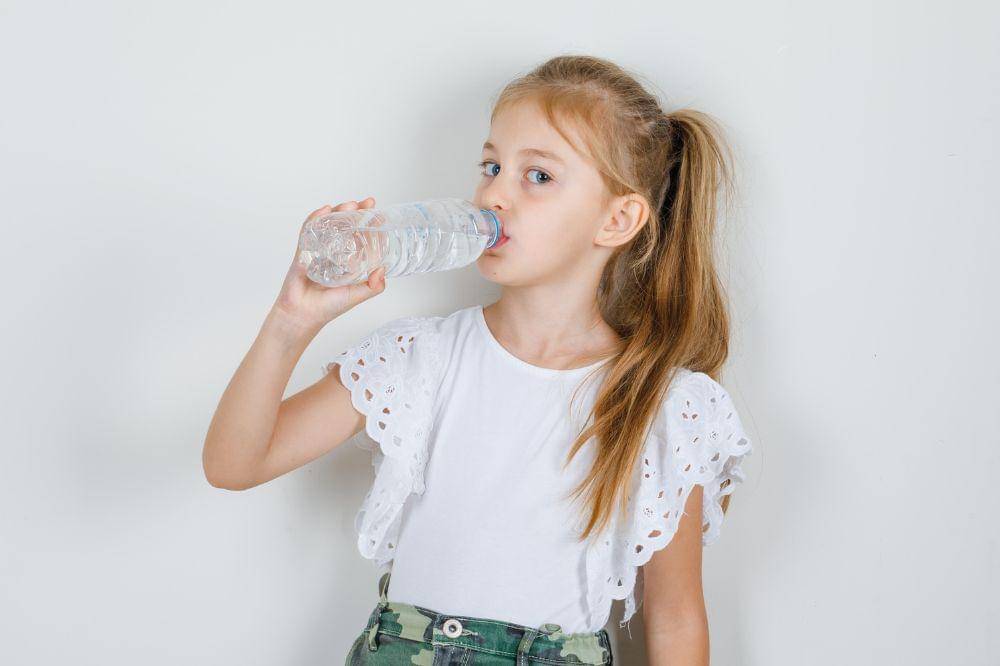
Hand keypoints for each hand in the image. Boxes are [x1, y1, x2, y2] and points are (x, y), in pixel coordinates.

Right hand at [271, 197, 386, 330]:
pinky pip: (308, 231)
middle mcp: (335, 253)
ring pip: (329, 225)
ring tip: (348, 206)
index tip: (378, 213)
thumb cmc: (328, 307)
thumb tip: (383, 270)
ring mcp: (319, 250)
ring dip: (338, 213)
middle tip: (365, 204)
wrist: (302, 314)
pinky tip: (324, 211)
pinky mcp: (303, 250)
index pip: (361, 237)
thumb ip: (373, 286)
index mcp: (349, 262)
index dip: (369, 224)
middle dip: (355, 213)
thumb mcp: (357, 296)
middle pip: (346, 226)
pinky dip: (315, 219)